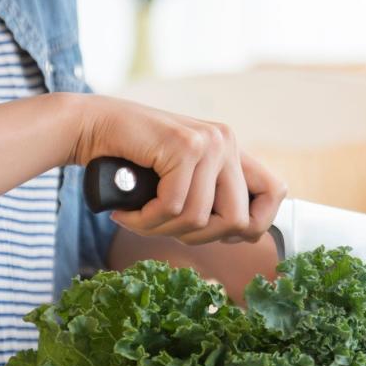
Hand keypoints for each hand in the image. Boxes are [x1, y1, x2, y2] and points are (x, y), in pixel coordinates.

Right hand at [67, 94, 286, 244]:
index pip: (276, 192)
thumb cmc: (130, 161)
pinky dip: (145, 221)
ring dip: (162, 230)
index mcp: (231, 149)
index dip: (253, 224)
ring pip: (200, 220)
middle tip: (166, 228)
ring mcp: (208, 143)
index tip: (218, 233)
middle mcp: (226, 142)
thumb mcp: (181, 179)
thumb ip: (210, 196)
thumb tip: (242, 235)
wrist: (90, 127)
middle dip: (200, 239)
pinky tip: (127, 212)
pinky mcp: (183, 147)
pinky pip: (174, 208)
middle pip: (239, 221)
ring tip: (139, 218)